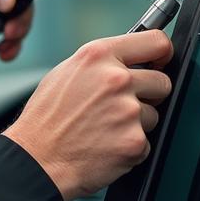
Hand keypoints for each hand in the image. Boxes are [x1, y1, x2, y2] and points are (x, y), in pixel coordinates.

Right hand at [2, 31, 173, 200]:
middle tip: (122, 106)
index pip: (156, 41)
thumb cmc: (46, 118)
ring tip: (104, 128)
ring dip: (136, 123)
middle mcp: (116, 79)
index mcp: (98, 56)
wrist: (37, 159)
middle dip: (149, 94)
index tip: (160, 62)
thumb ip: (101, 63)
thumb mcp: (66, 72)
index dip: (162, 53)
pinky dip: (130, 147)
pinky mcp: (134, 141)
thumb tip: (130, 61)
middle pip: (162, 81)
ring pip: (154, 114)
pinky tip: (105, 145)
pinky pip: (146, 142)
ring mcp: (128, 111)